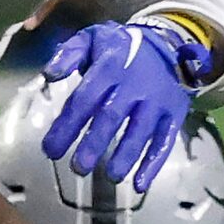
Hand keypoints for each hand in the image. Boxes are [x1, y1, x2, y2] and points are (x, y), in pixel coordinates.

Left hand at [39, 17, 215, 191]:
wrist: (167, 43)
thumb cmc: (119, 48)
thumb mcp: (91, 39)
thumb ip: (68, 54)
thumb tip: (48, 74)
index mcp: (109, 67)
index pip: (85, 98)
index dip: (67, 125)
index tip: (50, 150)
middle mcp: (134, 85)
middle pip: (112, 117)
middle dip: (94, 144)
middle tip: (78, 168)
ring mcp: (156, 101)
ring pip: (140, 131)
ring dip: (125, 156)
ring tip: (111, 177)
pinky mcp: (174, 114)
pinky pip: (165, 141)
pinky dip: (154, 164)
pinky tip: (140, 184)